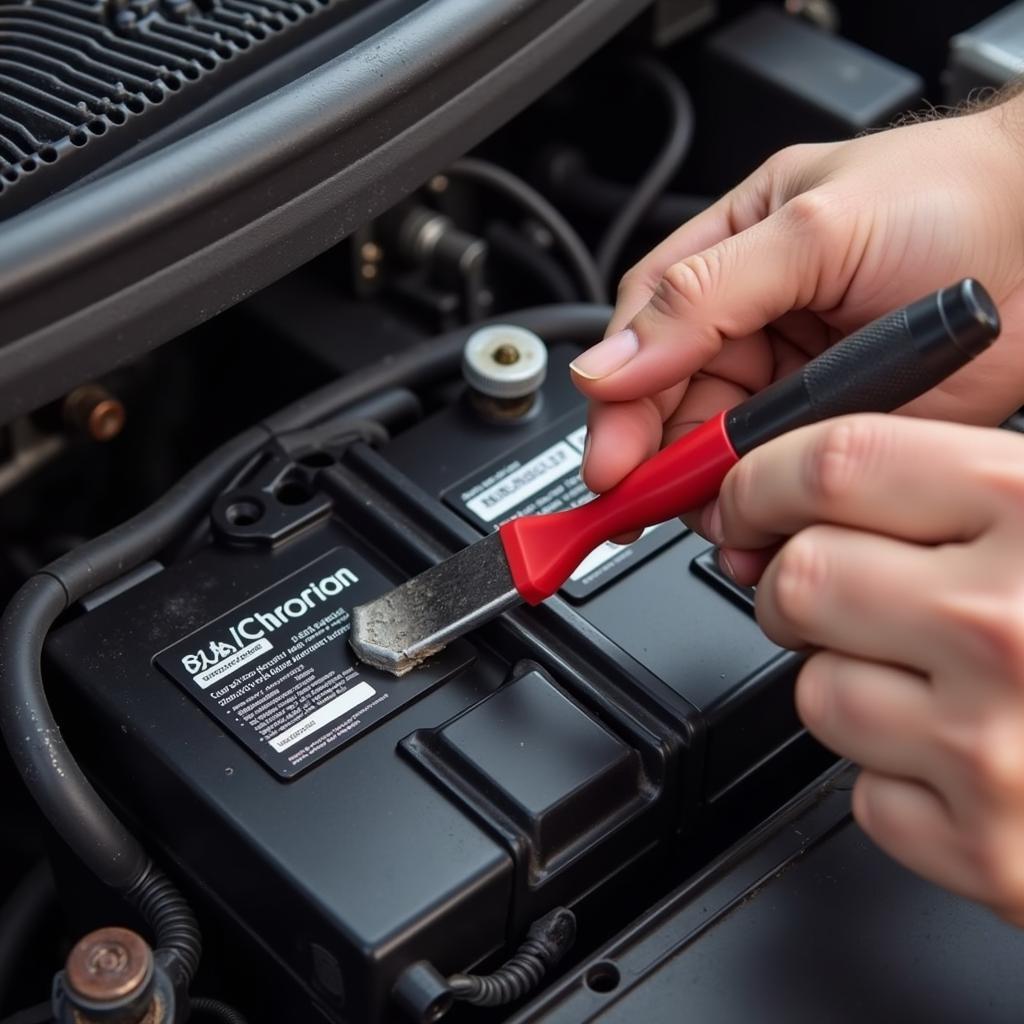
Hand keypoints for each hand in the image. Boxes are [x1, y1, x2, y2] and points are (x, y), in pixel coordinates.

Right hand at [572, 101, 1023, 509]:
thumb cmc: (951, 198)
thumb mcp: (811, 231)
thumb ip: (702, 296)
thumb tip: (607, 363)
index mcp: (723, 262)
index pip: (642, 340)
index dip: (617, 406)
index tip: (609, 466)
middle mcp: (748, 327)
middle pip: (672, 411)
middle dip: (665, 465)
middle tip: (662, 507)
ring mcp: (791, 385)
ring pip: (721, 458)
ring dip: (715, 497)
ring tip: (730, 520)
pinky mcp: (835, 431)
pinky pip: (780, 483)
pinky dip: (767, 515)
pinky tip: (765, 528)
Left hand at [709, 413, 1023, 923]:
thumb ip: (965, 485)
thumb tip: (810, 474)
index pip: (834, 465)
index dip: (766, 479)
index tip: (751, 497)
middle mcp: (1005, 625)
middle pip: (799, 579)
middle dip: (794, 583)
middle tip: (832, 589)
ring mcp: (990, 747)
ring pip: (816, 690)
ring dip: (852, 681)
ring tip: (936, 681)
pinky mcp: (985, 850)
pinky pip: (865, 791)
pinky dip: (897, 775)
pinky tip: (968, 758)